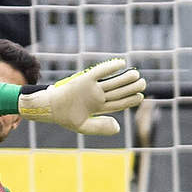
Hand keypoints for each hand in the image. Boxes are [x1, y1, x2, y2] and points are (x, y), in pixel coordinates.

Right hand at [17, 58, 145, 135]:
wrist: (48, 108)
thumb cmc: (64, 117)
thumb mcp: (83, 126)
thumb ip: (101, 127)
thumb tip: (118, 127)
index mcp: (97, 107)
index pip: (117, 103)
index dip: (129, 100)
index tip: (140, 97)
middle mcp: (96, 96)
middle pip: (117, 91)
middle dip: (130, 87)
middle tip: (143, 83)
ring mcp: (91, 88)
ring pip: (111, 82)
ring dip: (124, 78)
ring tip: (137, 74)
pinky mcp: (84, 80)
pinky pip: (99, 73)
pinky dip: (109, 68)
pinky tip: (121, 64)